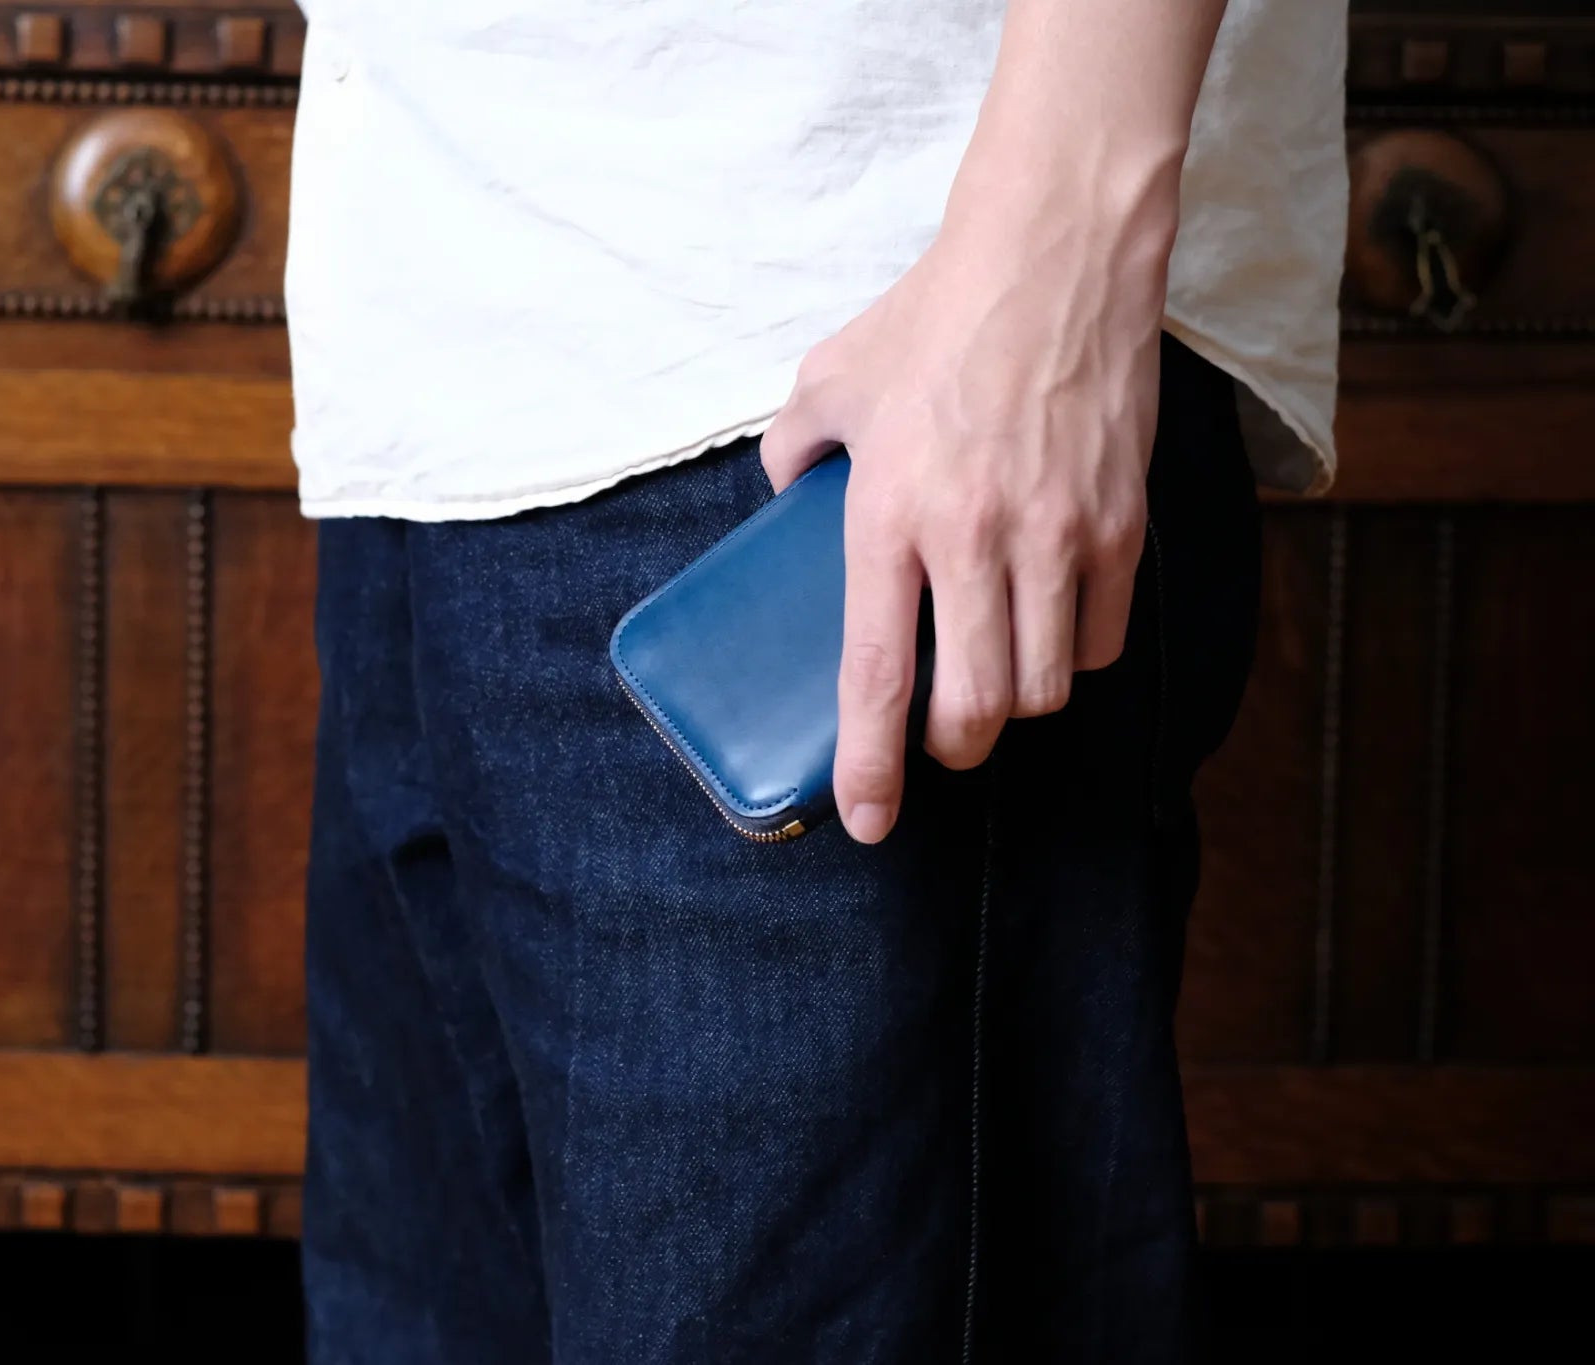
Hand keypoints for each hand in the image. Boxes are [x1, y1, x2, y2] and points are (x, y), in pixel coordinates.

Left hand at [759, 194, 1172, 844]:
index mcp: (890, 514)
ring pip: (1045, 684)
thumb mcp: (829, 378)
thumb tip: (782, 491)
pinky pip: (1105, 636)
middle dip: (955, 746)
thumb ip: (793, 447)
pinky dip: (1076, 654)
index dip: (872, 762)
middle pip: (977, 706)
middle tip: (942, 736)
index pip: (877, 671)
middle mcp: (975, 538)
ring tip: (995, 676)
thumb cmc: (934, 317)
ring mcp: (1060, 534)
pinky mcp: (1123, 520)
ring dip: (1015, 702)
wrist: (1054, 257)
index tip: (869, 820)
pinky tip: (1054, 629)